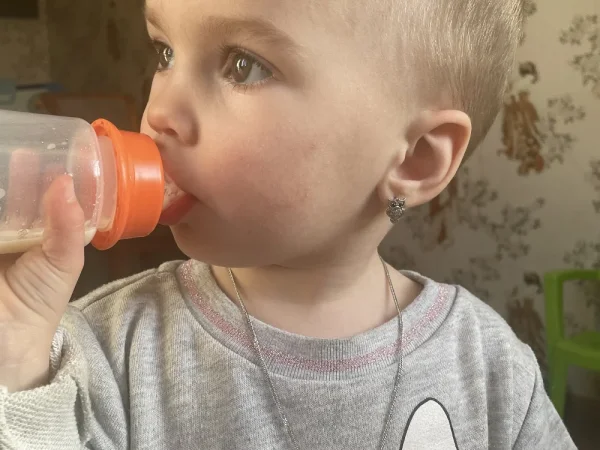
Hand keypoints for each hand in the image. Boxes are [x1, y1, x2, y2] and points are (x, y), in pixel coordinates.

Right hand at [0, 156, 84, 391]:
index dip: (33, 173)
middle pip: (6, 194)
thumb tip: (66, 184)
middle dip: (9, 173)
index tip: (37, 152)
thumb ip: (67, 226)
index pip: (32, 195)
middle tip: (15, 149)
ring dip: (1, 184)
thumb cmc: (39, 301)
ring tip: (4, 154)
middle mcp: (7, 230)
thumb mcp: (63, 262)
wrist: (7, 341)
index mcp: (34, 231)